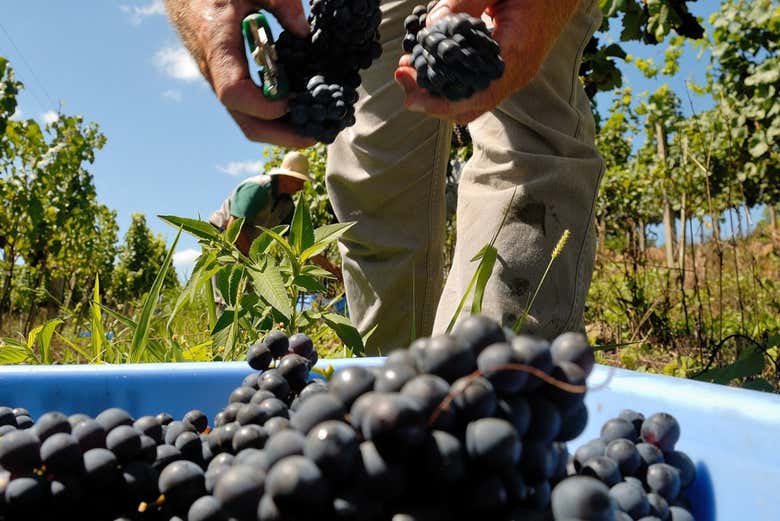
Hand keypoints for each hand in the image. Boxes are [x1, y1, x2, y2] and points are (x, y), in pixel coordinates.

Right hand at [165, 0, 314, 146]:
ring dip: (277, 129)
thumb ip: (281, 4)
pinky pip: (245, 105)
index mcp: (217, 45)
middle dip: (279, 135)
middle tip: (312, 137)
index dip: (265, 106)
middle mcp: (214, 70)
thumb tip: (305, 32)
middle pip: (243, 119)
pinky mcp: (223, 77)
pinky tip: (293, 109)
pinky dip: (270, 114)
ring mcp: (218, 77)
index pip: (234, 92)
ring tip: (308, 128)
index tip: (294, 103)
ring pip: (244, 117)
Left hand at [394, 0, 578, 122]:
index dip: (440, 104)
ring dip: (436, 92)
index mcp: (517, 54)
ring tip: (408, 69)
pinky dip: (449, 83)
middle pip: (467, 107)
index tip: (411, 98)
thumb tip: (430, 29)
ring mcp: (513, 74)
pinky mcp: (507, 69)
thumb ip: (462, 3)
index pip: (476, 97)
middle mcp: (516, 73)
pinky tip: (428, 64)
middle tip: (402, 73)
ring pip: (470, 101)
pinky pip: (475, 87)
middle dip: (430, 99)